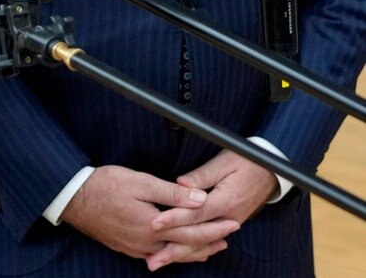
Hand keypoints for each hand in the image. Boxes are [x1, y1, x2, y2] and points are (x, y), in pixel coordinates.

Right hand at [61, 165, 235, 264]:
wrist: (73, 198)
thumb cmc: (105, 185)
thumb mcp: (140, 182)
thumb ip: (171, 193)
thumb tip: (200, 199)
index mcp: (154, 227)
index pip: (193, 230)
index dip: (214, 227)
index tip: (233, 222)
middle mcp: (148, 243)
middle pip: (186, 246)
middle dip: (209, 241)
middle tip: (228, 237)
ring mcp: (136, 248)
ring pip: (173, 255)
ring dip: (194, 251)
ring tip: (210, 249)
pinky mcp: (126, 247)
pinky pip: (157, 255)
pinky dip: (173, 254)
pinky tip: (175, 251)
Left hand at [145, 150, 275, 269]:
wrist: (271, 171)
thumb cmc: (246, 161)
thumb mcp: (224, 162)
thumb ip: (202, 175)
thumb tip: (181, 183)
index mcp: (224, 201)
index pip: (194, 214)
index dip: (173, 219)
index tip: (154, 224)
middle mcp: (227, 217)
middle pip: (196, 236)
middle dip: (172, 248)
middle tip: (151, 260)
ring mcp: (230, 223)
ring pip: (202, 243)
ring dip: (180, 253)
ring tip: (158, 261)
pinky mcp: (229, 222)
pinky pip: (208, 240)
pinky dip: (194, 250)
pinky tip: (179, 255)